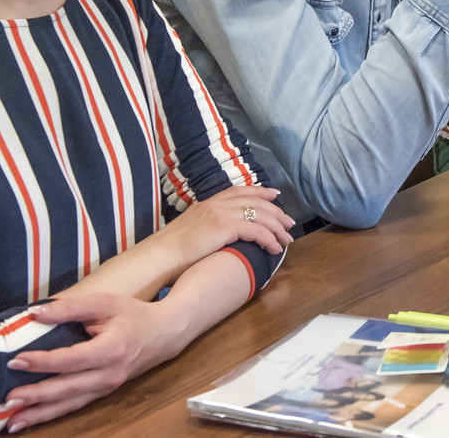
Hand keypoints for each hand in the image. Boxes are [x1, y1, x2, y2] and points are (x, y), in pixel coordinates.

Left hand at [5, 294, 183, 431]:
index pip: (71, 359)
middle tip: (7, 398)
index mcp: (111, 349)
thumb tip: (35, 313)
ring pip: (69, 404)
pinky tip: (32, 418)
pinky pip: (74, 406)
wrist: (164, 334)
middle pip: (67, 389)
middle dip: (35, 395)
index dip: (42, 362)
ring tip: (11, 421)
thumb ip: (70, 308)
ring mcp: (107, 388)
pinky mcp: (103, 394)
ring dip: (39, 414)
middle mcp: (109, 374)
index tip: (15, 361)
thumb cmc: (132, 315)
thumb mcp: (104, 303)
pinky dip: (51, 414)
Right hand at [151, 185, 291, 274]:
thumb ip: (207, 225)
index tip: (275, 195)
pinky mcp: (223, 226)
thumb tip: (220, 233)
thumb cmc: (172, 251)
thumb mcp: (191, 230)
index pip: (241, 191)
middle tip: (290, 223)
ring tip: (287, 240)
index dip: (261, 192)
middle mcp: (216, 203)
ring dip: (277, 228)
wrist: (159, 256)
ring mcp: (220, 213)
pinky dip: (269, 239)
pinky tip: (275, 249)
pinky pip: (256, 230)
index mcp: (209, 202)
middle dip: (277, 212)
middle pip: (256, 201)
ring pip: (261, 215)